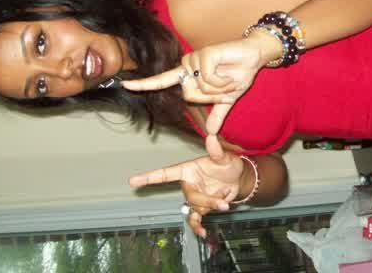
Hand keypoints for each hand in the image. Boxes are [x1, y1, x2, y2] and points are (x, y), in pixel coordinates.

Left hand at [123, 38, 264, 133]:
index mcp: (189, 76)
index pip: (162, 81)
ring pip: (198, 88)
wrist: (254, 57)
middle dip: (211, 97)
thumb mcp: (227, 99)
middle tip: (225, 86)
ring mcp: (195, 59)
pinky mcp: (204, 54)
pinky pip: (207, 79)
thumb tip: (210, 132)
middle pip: (189, 95)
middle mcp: (188, 66)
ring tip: (228, 76)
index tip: (125, 85)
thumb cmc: (239, 74)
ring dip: (218, 88)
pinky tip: (229, 72)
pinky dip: (221, 82)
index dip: (144, 84)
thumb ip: (217, 114)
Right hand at [129, 134, 243, 237]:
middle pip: (188, 196)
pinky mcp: (202, 208)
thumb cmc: (228, 164)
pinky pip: (195, 220)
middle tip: (223, 201)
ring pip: (194, 209)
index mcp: (188, 169)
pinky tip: (203, 233)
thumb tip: (212, 138)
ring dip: (209, 208)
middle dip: (206, 200)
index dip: (149, 177)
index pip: (166, 173)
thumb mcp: (225, 156)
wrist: (238, 179)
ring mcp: (195, 197)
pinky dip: (198, 227)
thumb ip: (217, 151)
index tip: (133, 180)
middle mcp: (188, 183)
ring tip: (224, 204)